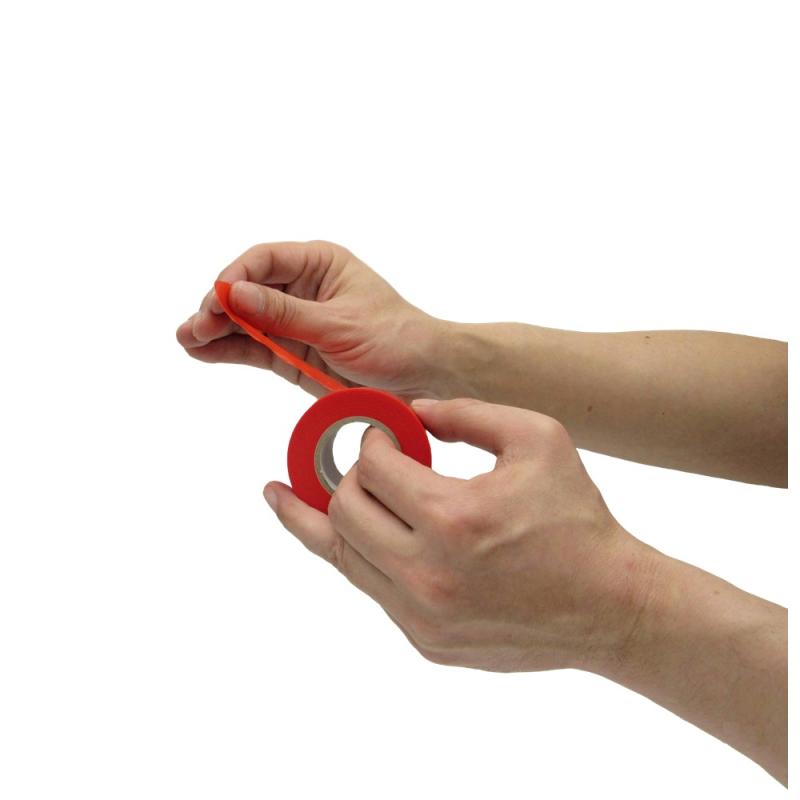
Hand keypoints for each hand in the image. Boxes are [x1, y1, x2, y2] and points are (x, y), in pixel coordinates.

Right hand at [176, 241, 445, 398]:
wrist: (422, 378)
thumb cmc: (394, 339)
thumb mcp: (339, 325)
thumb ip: (286, 313)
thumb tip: (236, 293)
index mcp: (319, 264)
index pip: (265, 260)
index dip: (236, 277)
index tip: (217, 298)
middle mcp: (301, 288)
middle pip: (248, 290)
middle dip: (219, 306)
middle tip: (197, 326)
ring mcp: (293, 322)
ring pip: (245, 320)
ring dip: (215, 329)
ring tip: (188, 339)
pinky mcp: (291, 353)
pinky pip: (254, 347)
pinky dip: (229, 349)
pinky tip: (203, 351)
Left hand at [263, 397, 654, 671]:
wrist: (611, 606)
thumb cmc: (578, 518)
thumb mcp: (536, 438)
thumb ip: (466, 412)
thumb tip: (410, 410)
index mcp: (453, 517)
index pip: (371, 468)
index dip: (368, 441)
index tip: (379, 435)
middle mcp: (427, 574)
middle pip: (342, 513)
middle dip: (343, 477)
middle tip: (355, 463)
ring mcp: (422, 616)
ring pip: (342, 558)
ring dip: (328, 519)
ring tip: (284, 498)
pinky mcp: (426, 641)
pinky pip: (373, 590)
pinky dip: (364, 556)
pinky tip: (357, 536)